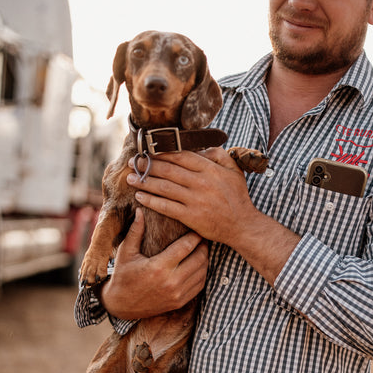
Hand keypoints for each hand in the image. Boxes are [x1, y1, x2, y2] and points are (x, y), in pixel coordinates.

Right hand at [100, 208, 208, 319]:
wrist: (121, 305)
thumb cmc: (123, 275)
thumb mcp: (126, 252)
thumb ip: (135, 231)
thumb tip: (140, 209)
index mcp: (159, 267)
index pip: (186, 247)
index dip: (194, 235)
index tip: (197, 227)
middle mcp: (171, 281)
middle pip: (199, 258)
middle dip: (203, 246)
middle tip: (203, 236)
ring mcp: (177, 294)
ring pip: (202, 272)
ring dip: (205, 259)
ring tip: (202, 248)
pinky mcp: (180, 302)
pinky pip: (199, 285)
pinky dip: (202, 273)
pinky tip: (199, 264)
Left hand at [126, 148, 300, 285]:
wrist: (242, 226)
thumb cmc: (237, 197)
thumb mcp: (234, 170)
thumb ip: (219, 155)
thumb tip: (201, 147)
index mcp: (210, 169)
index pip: (180, 155)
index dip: (161, 152)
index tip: (148, 150)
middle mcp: (201, 183)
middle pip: (168, 170)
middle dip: (147, 165)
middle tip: (133, 162)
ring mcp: (195, 200)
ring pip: (163, 187)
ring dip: (143, 181)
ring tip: (130, 177)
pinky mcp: (190, 217)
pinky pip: (165, 207)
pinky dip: (150, 201)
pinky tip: (139, 197)